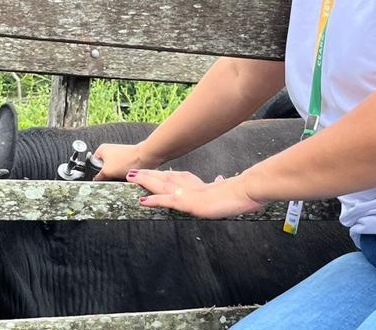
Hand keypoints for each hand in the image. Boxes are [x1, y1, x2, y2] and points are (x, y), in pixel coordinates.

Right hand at [92, 143, 152, 180]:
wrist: (145, 158)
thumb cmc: (127, 160)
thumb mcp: (107, 172)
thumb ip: (98, 177)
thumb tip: (95, 181)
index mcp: (101, 149)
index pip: (92, 164)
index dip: (95, 173)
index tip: (100, 178)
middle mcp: (109, 150)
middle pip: (103, 168)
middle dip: (107, 175)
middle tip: (110, 178)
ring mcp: (118, 155)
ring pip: (113, 171)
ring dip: (116, 176)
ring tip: (119, 176)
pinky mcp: (126, 160)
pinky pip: (121, 171)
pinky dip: (123, 175)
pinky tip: (125, 176)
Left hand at [126, 169, 265, 218]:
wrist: (246, 192)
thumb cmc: (240, 192)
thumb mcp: (226, 188)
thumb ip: (219, 185)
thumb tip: (220, 179)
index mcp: (197, 184)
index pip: (174, 178)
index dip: (160, 176)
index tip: (149, 173)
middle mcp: (190, 185)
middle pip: (164, 178)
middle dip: (147, 175)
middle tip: (131, 172)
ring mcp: (188, 193)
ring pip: (161, 185)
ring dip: (144, 182)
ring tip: (130, 177)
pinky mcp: (189, 203)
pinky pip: (166, 201)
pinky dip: (154, 200)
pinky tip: (142, 201)